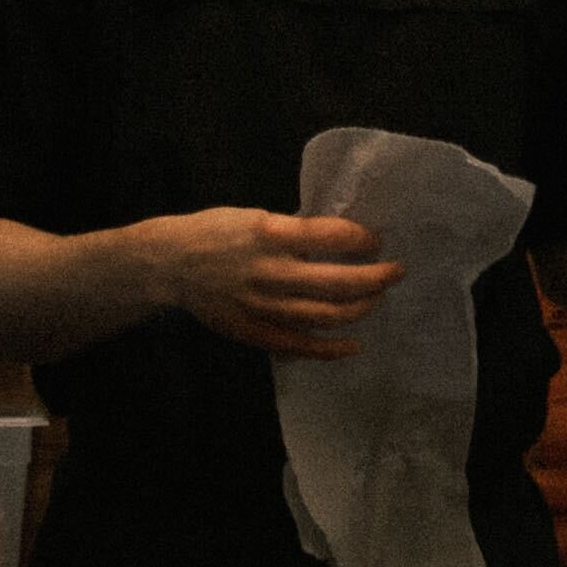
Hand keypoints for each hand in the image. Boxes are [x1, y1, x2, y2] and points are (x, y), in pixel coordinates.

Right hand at [140, 208, 404, 359]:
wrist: (170, 265)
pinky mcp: (255, 333)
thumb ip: (294, 232)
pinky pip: (301, 346)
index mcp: (272, 234)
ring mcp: (264, 307)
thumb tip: (340, 240)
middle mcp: (272, 272)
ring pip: (326, 315)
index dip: (364, 239)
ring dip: (360, 308)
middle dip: (376, 278)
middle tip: (395, 272)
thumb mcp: (256, 217)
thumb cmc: (216, 232)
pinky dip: (331, 349)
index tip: (376, 240)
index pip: (334, 237)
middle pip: (339, 282)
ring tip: (377, 299)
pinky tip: (353, 344)